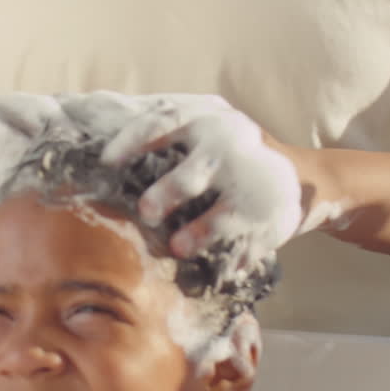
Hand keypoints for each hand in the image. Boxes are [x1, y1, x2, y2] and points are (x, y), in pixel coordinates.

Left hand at [95, 93, 303, 265]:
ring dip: (196, 235)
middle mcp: (229, 149)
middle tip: (146, 212)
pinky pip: (243, 247)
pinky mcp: (270, 220)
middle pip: (192, 174)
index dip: (133, 141)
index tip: (107, 161)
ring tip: (178, 248)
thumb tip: (94, 143)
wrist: (295, 176)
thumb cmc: (224, 155)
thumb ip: (160, 133)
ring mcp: (252, 186)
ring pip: (220, 217)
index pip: (164, 123)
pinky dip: (226, 261)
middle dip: (166, 194)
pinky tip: (216, 269)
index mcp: (205, 121)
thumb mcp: (201, 130)